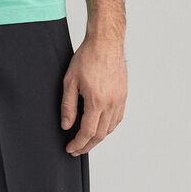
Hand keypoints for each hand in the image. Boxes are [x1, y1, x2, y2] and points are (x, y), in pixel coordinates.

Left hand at [60, 34, 126, 156]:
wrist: (105, 42)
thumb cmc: (87, 57)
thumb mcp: (70, 80)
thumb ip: (68, 105)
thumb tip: (66, 125)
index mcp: (96, 101)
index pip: (87, 132)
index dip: (78, 144)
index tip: (70, 148)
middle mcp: (111, 104)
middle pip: (100, 135)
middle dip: (87, 145)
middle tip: (76, 149)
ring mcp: (119, 100)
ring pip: (110, 128)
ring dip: (98, 138)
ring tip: (86, 140)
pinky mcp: (124, 95)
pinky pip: (117, 119)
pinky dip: (108, 127)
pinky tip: (100, 126)